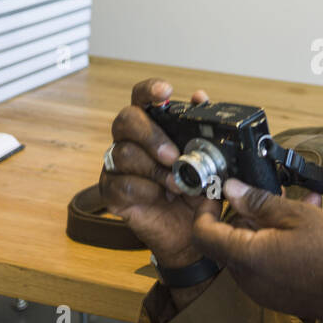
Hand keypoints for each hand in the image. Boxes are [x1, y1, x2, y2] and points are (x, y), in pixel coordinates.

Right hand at [99, 78, 219, 271]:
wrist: (191, 231)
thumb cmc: (197, 192)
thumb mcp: (210, 160)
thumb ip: (203, 129)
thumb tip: (200, 97)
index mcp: (153, 125)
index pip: (141, 97)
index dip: (150, 90)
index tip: (166, 92)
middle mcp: (131, 140)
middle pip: (126, 120)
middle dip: (152, 136)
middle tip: (174, 156)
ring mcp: (118, 166)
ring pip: (123, 153)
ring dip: (154, 169)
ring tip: (178, 185)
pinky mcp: (112, 191)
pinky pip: (120, 183)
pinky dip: (145, 190)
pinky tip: (160, 197)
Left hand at [191, 178, 322, 322]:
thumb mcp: (297, 216)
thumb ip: (258, 202)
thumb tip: (230, 189)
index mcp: (246, 257)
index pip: (202, 233)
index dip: (205, 210)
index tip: (219, 194)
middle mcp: (247, 280)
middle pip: (228, 241)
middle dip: (246, 214)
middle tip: (271, 194)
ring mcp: (262, 292)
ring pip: (250, 252)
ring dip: (266, 228)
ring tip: (299, 206)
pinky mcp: (278, 298)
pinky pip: (266, 267)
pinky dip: (276, 246)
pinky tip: (306, 230)